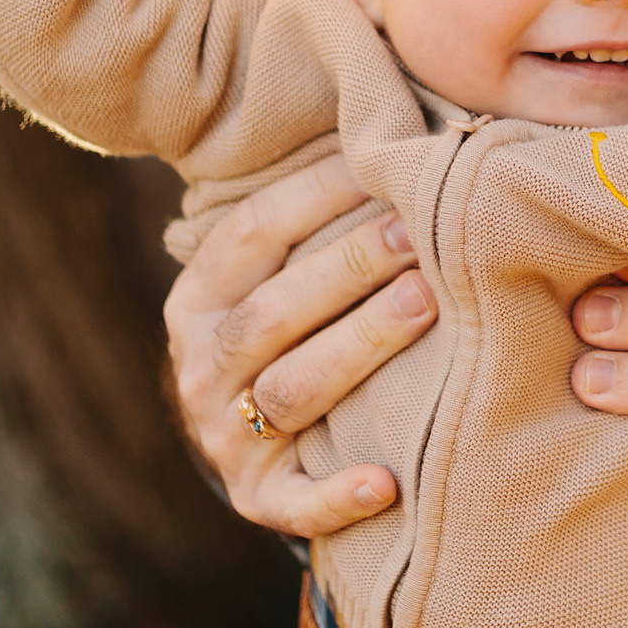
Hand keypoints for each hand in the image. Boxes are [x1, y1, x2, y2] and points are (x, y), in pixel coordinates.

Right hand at [164, 153, 437, 536]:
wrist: (250, 442)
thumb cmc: (294, 327)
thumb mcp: (278, 274)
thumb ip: (316, 222)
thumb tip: (395, 125)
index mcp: (200, 297)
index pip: (253, 233)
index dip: (319, 194)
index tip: (389, 162)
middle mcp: (200, 365)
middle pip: (274, 311)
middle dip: (351, 266)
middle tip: (423, 231)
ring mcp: (225, 435)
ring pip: (291, 390)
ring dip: (359, 345)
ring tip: (426, 305)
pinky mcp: (258, 497)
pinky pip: (295, 501)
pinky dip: (338, 495)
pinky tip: (388, 483)